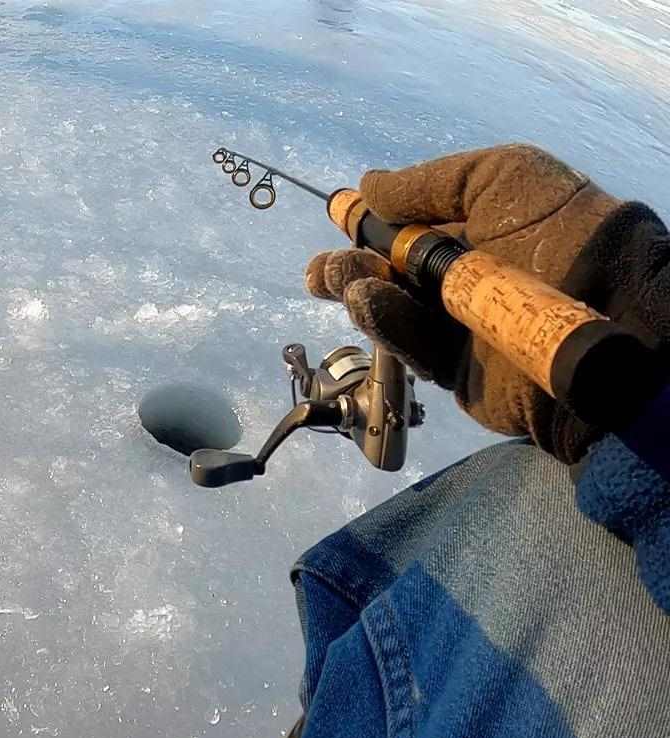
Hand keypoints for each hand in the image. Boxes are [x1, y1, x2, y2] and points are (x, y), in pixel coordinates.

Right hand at [305, 144, 666, 462]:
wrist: (609, 312)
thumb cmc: (559, 233)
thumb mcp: (500, 177)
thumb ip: (429, 182)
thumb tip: (367, 186)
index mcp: (471, 229)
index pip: (406, 225)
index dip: (367, 220)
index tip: (338, 211)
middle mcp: (458, 279)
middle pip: (385, 272)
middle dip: (348, 264)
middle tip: (320, 268)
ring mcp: (452, 326)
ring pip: (387, 310)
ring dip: (356, 289)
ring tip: (337, 278)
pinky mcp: (451, 369)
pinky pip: (407, 345)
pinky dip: (382, 321)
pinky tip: (364, 298)